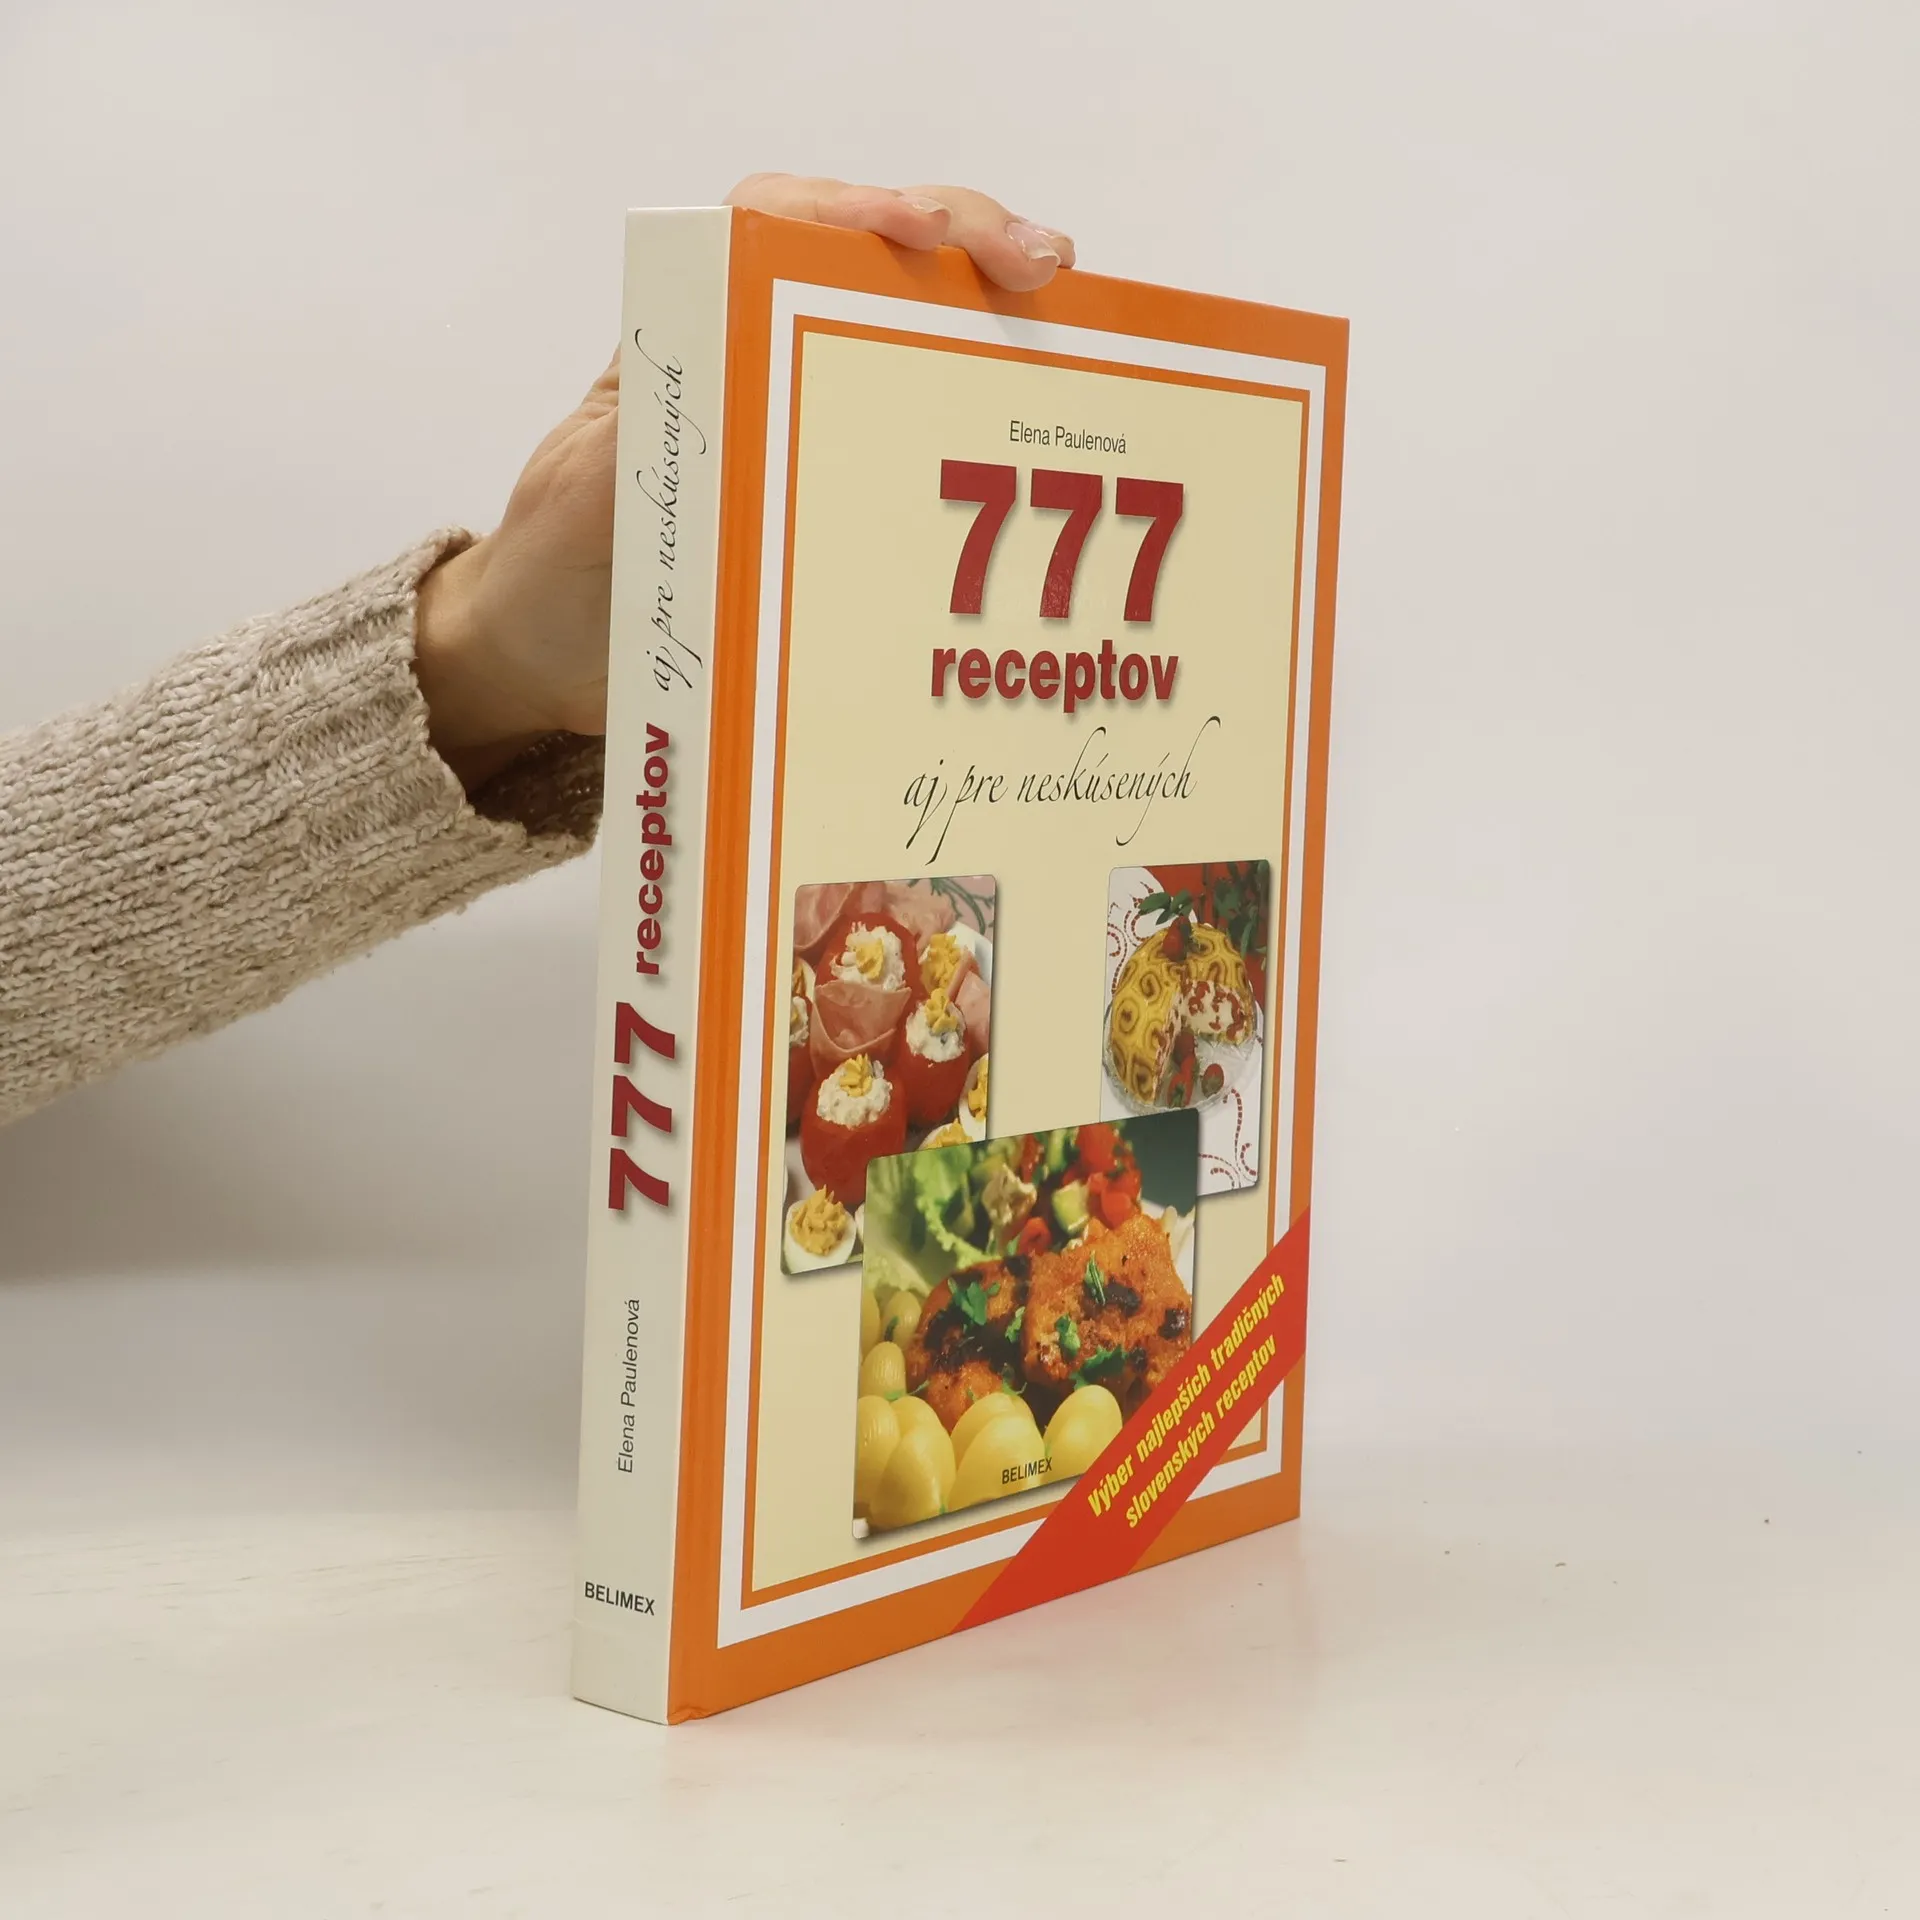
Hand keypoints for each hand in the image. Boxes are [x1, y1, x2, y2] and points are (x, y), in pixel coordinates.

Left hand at [416, 175, 1075, 787]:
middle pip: (871, 262)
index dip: (855, 211)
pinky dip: (979, 431)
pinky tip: (1037, 453)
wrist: (546, 666)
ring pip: (910, 339)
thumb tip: (733, 424)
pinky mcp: (835, 493)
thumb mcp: (586, 507)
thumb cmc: (551, 576)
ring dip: (992, 325)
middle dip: (967, 245)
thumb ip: (645, 458)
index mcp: (687, 340)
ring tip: (1072, 332)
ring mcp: (802, 424)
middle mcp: (754, 361)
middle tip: (1047, 270)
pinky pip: (917, 440)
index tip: (925, 231)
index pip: (774, 226)